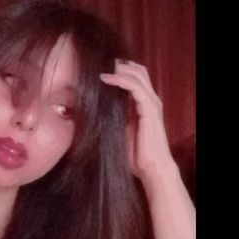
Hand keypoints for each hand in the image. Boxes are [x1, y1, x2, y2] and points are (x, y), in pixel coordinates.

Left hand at [100, 60, 175, 180]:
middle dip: (119, 64)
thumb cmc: (134, 154)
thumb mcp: (119, 130)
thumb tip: (92, 110)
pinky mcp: (150, 109)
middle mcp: (150, 100)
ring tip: (99, 67)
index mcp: (143, 104)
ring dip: (118, 69)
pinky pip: (135, 87)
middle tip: (99, 63)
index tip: (99, 69)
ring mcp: (152, 103)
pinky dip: (120, 80)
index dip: (119, 70)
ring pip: (137, 75)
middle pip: (138, 70)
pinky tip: (105, 78)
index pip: (135, 78)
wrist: (150, 168)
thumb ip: (113, 117)